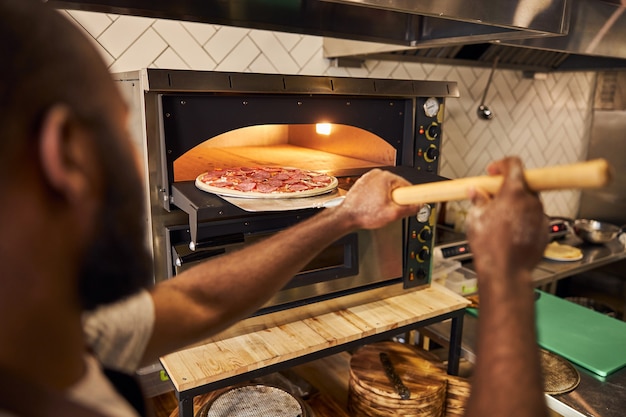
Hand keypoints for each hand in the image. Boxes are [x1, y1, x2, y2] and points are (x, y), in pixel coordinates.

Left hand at [336, 169, 420, 229]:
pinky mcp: (365, 182)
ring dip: (387, 199)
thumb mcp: (392, 214)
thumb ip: (409, 209)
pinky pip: (378, 189)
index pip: (408, 185)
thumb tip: (419, 206)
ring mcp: (370, 177)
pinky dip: (378, 197)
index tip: (417, 199)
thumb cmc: (363, 213)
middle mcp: (378, 174)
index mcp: (386, 177)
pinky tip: (373, 206)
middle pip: (398, 187)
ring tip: (379, 209)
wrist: (346, 217)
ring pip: (388, 189)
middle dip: (397, 199)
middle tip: (390, 210)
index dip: (411, 196)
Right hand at [466, 157, 548, 277]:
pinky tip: (510, 232)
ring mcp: (540, 215)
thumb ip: (478, 200)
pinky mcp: (545, 230)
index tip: (493, 172)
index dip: (501, 165)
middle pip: (522, 184)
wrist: (506, 271)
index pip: (514, 164)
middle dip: (506, 188)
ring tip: (499, 220)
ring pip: (528, 202)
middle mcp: (531, 201)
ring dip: (515, 205)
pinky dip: (523, 220)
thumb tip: (475, 193)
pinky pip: (534, 218)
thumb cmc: (490, 247)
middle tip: (492, 198)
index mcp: (513, 192)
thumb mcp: (475, 218)